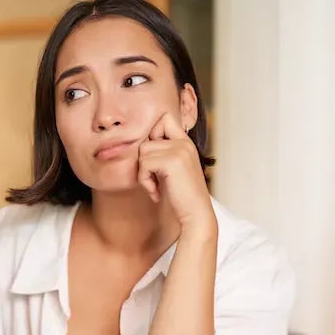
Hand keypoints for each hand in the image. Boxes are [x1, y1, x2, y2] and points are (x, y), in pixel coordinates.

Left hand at [137, 112, 214, 230]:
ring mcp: (180, 150)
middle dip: (145, 161)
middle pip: (147, 139)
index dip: (152, 136)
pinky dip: (145, 181)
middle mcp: (184, 143)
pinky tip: (156, 192)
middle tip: (154, 179)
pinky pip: (144, 164)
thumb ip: (162, 153)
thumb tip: (139, 145)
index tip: (155, 162)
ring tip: (156, 187)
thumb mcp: (171, 170)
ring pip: (143, 151)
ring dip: (143, 173)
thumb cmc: (181, 197)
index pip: (164, 119)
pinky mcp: (172, 161)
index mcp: (186, 143)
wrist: (195, 215)